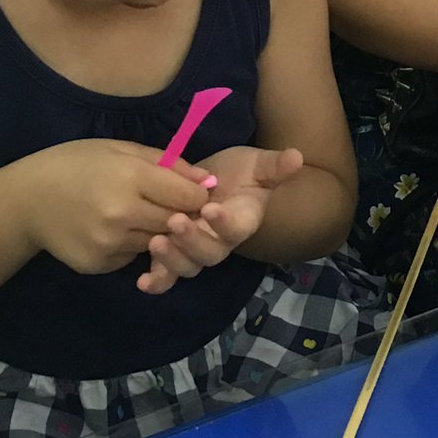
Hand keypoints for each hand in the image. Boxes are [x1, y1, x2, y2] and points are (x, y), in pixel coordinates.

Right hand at [21, 139, 216, 273]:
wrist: (26, 199)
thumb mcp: (121, 148)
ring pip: (157, 243)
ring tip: (137, 213)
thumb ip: (167, 163)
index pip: (189, 197)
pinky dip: (132, 244)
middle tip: (171, 205)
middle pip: (177, 223)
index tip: (191, 192)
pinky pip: (132, 256)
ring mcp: (110, 243)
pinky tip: (114, 228)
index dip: (196, 195)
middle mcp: (123, 214)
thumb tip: (207, 181)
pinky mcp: (99, 264)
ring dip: (157, 231)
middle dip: (182, 216)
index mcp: (131, 177)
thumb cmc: (76, 163)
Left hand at [137, 144, 304, 293]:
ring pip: (188, 266)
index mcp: (242, 221)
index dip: (225, 224)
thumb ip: (275, 166)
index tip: (211, 209)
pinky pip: (166, 274)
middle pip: (210, 255)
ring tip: (156, 241)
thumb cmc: (241, 173)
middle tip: (176, 221)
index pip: (237, 229)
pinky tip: (140, 281)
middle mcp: (220, 241)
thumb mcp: (258, 165)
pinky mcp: (174, 250)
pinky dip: (156, 281)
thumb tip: (297, 156)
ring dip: (172, 259)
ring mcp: (196, 249)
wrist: (219, 179)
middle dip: (192, 242)